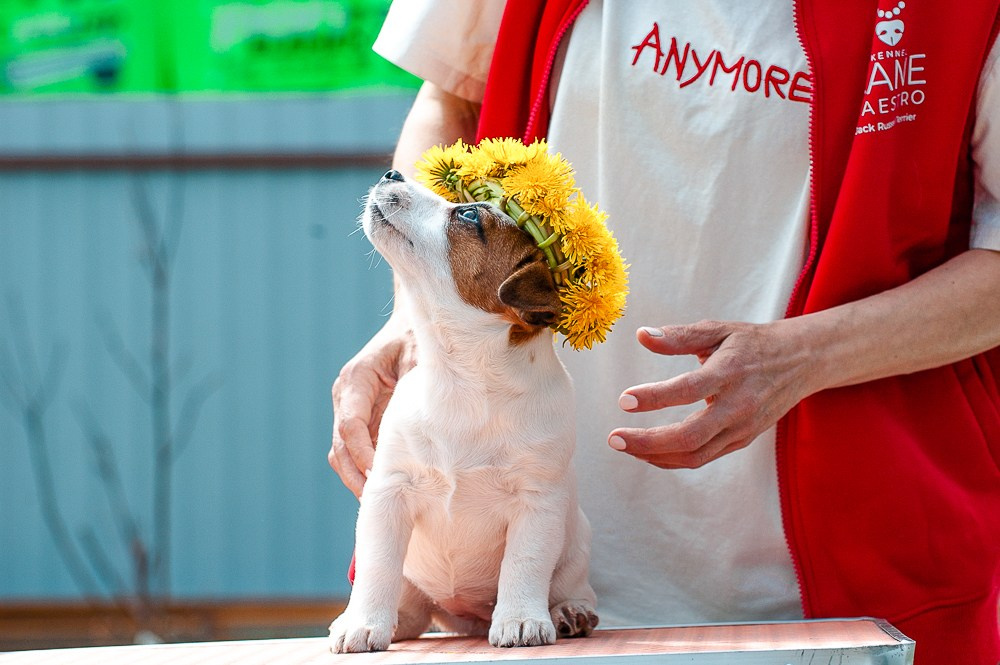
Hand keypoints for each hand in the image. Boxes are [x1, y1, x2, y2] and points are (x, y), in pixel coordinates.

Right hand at [329, 317, 416, 496]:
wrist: (412, 326)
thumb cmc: (419, 338)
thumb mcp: (422, 355)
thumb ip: (420, 384)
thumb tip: (430, 420)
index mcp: (357, 378)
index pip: (350, 425)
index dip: (363, 454)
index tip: (380, 475)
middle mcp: (347, 396)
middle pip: (340, 447)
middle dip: (356, 476)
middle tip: (378, 502)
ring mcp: (351, 409)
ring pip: (342, 454)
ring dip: (357, 479)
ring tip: (379, 503)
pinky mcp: (362, 420)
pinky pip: (357, 451)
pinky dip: (366, 471)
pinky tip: (386, 488)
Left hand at [608, 320, 812, 468]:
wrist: (801, 361)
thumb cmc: (751, 342)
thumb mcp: (717, 330)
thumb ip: (679, 336)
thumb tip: (642, 335)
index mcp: (730, 372)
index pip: (688, 389)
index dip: (655, 397)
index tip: (624, 399)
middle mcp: (738, 405)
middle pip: (690, 436)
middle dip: (647, 442)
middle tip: (613, 438)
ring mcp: (742, 428)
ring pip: (695, 455)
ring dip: (655, 455)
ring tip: (624, 445)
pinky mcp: (742, 440)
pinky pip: (703, 458)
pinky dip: (672, 459)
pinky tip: (648, 450)